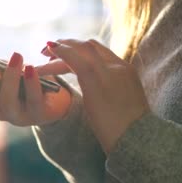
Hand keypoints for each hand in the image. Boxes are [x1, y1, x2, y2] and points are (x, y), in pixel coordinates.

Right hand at [0, 48, 71, 126]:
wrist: (54, 102)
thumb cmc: (23, 84)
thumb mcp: (2, 72)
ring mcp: (16, 115)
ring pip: (7, 100)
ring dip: (10, 77)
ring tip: (16, 56)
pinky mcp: (36, 115)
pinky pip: (32, 100)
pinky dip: (31, 84)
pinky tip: (31, 69)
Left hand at [37, 39, 149, 153]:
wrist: (137, 138)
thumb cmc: (132, 130)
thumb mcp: (126, 105)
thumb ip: (114, 93)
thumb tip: (104, 98)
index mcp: (126, 71)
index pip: (101, 52)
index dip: (81, 49)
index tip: (67, 52)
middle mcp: (118, 66)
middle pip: (90, 46)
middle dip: (69, 44)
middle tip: (50, 48)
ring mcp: (107, 70)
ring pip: (80, 49)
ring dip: (61, 48)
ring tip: (44, 50)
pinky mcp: (93, 79)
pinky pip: (73, 58)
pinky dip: (60, 53)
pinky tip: (48, 52)